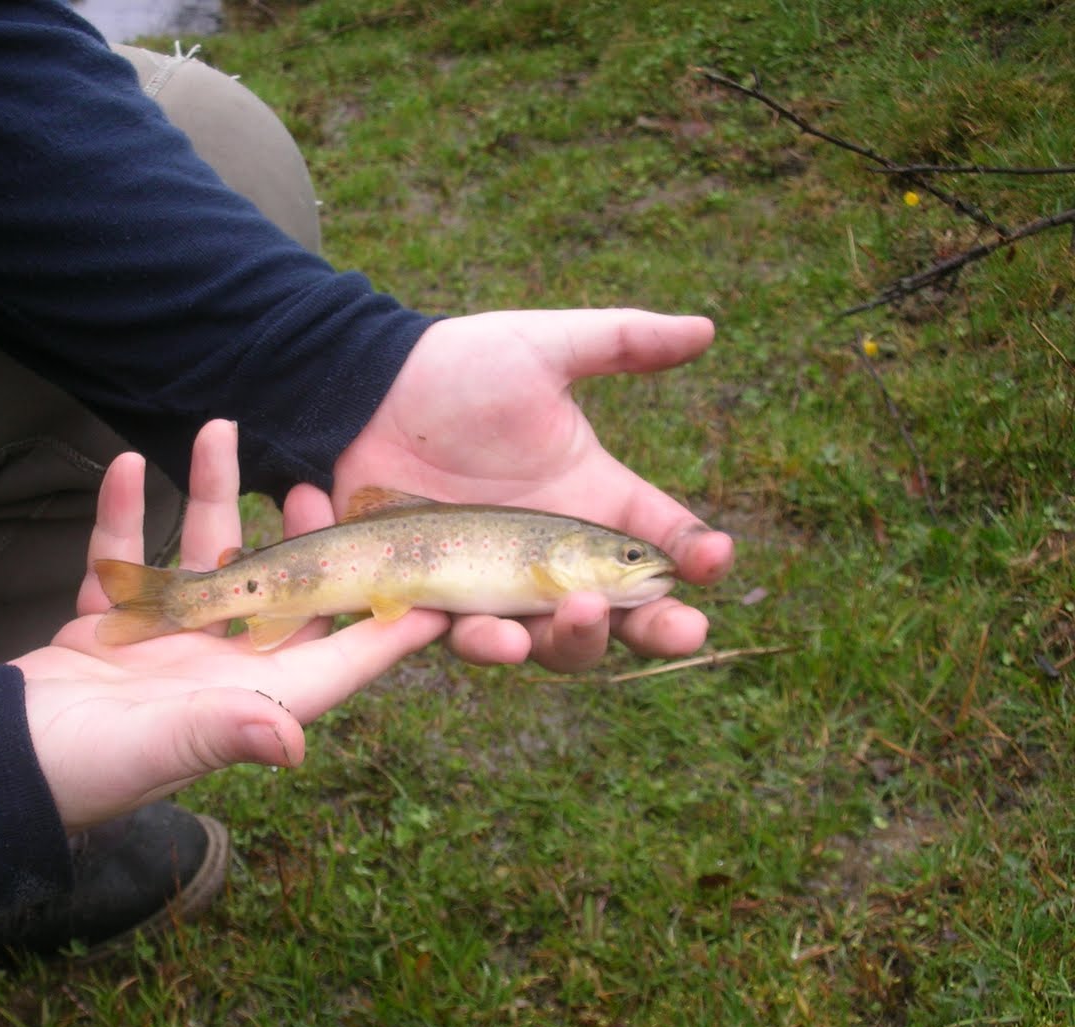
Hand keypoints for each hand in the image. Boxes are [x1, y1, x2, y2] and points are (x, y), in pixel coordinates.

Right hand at [15, 421, 448, 831]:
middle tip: (320, 483)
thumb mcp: (154, 751)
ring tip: (220, 431)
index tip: (436, 579)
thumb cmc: (75, 774)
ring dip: (210, 497)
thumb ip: (223, 733)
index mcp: (248, 699)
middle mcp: (217, 671)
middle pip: (281, 592)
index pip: (340, 659)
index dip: (391, 623)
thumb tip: (293, 741)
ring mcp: (164, 647)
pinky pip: (125, 559)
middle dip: (305, 536)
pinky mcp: (110, 629)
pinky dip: (123, 514)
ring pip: (202, 557)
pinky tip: (123, 463)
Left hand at [333, 309, 733, 671]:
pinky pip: (470, 638)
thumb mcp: (543, 348)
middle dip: (658, 628)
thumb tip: (704, 329)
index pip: (661, 542)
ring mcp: (497, 585)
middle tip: (682, 630)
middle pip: (622, 615)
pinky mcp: (439, 602)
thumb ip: (620, 342)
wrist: (366, 393)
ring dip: (576, 640)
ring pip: (552, 642)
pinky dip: (489, 641)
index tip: (715, 558)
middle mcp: (554, 557)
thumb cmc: (458, 369)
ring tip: (581, 615)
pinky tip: (501, 633)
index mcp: (592, 501)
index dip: (696, 556)